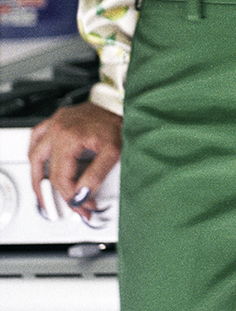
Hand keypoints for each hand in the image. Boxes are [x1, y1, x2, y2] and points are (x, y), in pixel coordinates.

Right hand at [28, 101, 121, 222]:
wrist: (125, 105)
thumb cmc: (121, 122)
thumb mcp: (114, 151)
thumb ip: (96, 175)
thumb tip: (82, 194)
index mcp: (69, 136)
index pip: (61, 177)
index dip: (72, 196)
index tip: (84, 204)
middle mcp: (58, 128)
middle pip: (49, 170)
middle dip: (61, 193)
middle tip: (73, 205)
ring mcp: (56, 122)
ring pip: (35, 155)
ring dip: (38, 177)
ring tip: (45, 194)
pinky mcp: (58, 119)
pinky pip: (37, 137)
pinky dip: (36, 153)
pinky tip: (40, 165)